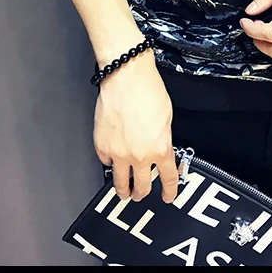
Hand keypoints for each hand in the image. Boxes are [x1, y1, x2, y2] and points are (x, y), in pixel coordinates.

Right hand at [93, 53, 179, 204]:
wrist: (126, 76)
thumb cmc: (148, 90)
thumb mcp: (167, 117)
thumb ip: (163, 138)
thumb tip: (160, 147)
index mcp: (160, 148)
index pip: (168, 178)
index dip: (169, 191)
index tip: (168, 196)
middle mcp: (139, 156)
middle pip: (142, 186)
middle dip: (142, 193)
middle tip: (141, 194)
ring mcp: (118, 154)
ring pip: (120, 183)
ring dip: (123, 190)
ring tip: (123, 192)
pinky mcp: (102, 146)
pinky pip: (106, 162)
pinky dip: (109, 162)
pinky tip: (112, 160)